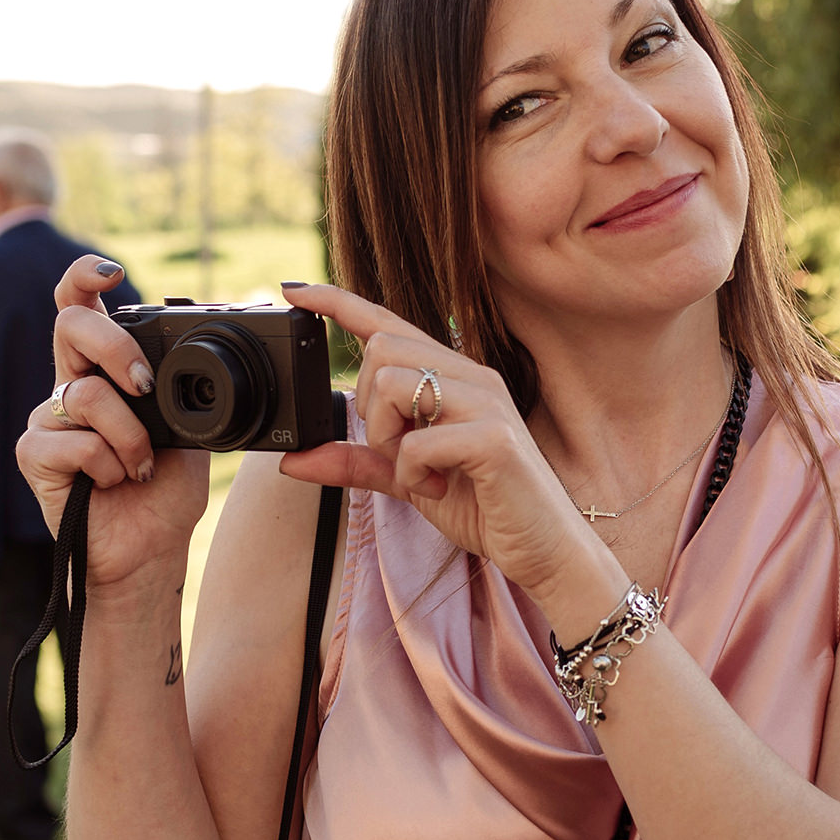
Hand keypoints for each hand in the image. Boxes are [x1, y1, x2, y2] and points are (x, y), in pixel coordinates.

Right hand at [17, 258, 209, 592]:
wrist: (151, 547)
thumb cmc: (165, 489)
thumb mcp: (191, 429)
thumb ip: (184, 390)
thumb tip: (207, 352)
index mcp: (105, 371)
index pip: (81, 307)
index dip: (85, 278)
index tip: (112, 272)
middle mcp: (72, 386)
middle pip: (70, 327)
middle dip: (116, 348)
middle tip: (145, 385)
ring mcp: (49, 420)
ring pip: (85, 396)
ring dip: (130, 437)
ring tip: (140, 467)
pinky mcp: (35, 455)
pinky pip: (74, 442)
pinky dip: (109, 465)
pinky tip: (114, 482)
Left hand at [278, 282, 598, 600]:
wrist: (546, 549)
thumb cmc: (486, 507)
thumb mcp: (408, 480)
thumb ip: (356, 462)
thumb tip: (293, 459)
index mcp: (454, 377)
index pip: (389, 324)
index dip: (338, 302)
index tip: (295, 291)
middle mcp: (473, 377)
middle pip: (382, 348)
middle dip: (369, 407)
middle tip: (398, 452)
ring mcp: (487, 403)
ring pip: (393, 385)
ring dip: (389, 439)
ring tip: (421, 471)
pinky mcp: (494, 439)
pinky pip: (418, 442)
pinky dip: (414, 474)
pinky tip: (441, 487)